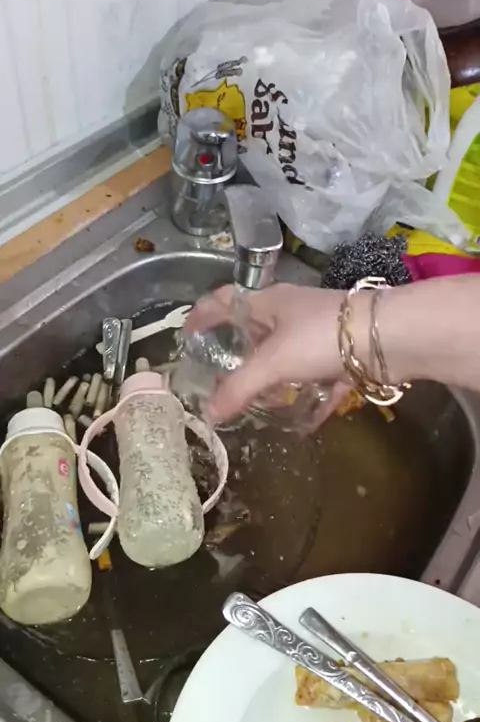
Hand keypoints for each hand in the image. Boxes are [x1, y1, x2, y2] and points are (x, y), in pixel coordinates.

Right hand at [186, 283, 349, 424]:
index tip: (186, 335)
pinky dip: (311, 398)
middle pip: (257, 330)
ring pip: (288, 356)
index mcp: (269, 302)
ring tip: (260, 403)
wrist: (389, 338)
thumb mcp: (272, 363)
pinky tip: (304, 421)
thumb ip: (239, 389)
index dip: (202, 314)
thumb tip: (208, 415)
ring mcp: (319, 333)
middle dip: (240, 354)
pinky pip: (319, 379)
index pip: (225, 300)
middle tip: (222, 379)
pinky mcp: (344, 355)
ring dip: (275, 378)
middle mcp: (292, 314)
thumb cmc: (320, 337)